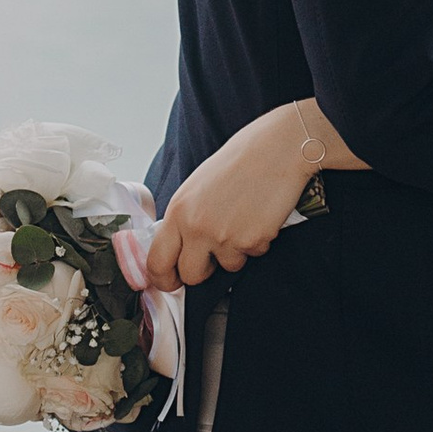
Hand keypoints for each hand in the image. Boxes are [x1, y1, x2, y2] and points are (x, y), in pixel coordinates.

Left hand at [146, 108, 319, 285]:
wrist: (275, 149)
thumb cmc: (238, 163)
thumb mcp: (196, 188)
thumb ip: (184, 219)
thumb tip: (180, 248)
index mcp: (178, 211)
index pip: (157, 262)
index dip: (163, 279)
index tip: (171, 282)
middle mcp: (197, 227)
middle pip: (190, 276)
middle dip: (202, 272)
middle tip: (212, 259)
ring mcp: (225, 237)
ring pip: (226, 267)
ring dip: (235, 252)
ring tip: (242, 221)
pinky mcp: (253, 241)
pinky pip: (252, 255)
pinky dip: (257, 242)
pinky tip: (259, 216)